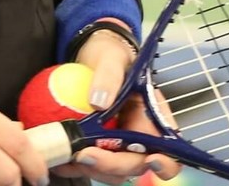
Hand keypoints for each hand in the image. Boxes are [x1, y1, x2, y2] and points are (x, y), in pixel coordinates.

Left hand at [50, 43, 179, 184]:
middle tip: (83, 155)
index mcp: (153, 118)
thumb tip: (99, 103)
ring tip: (67, 157)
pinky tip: (60, 160)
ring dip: (91, 169)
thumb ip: (108, 76)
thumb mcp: (110, 58)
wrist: (89, 59)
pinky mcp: (99, 147)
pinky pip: (91, 164)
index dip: (165, 163)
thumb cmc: (109, 56)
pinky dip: (76, 166)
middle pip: (135, 165)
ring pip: (112, 172)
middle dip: (111, 165)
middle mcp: (141, 137)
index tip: (150, 160)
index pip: (169, 149)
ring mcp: (120, 145)